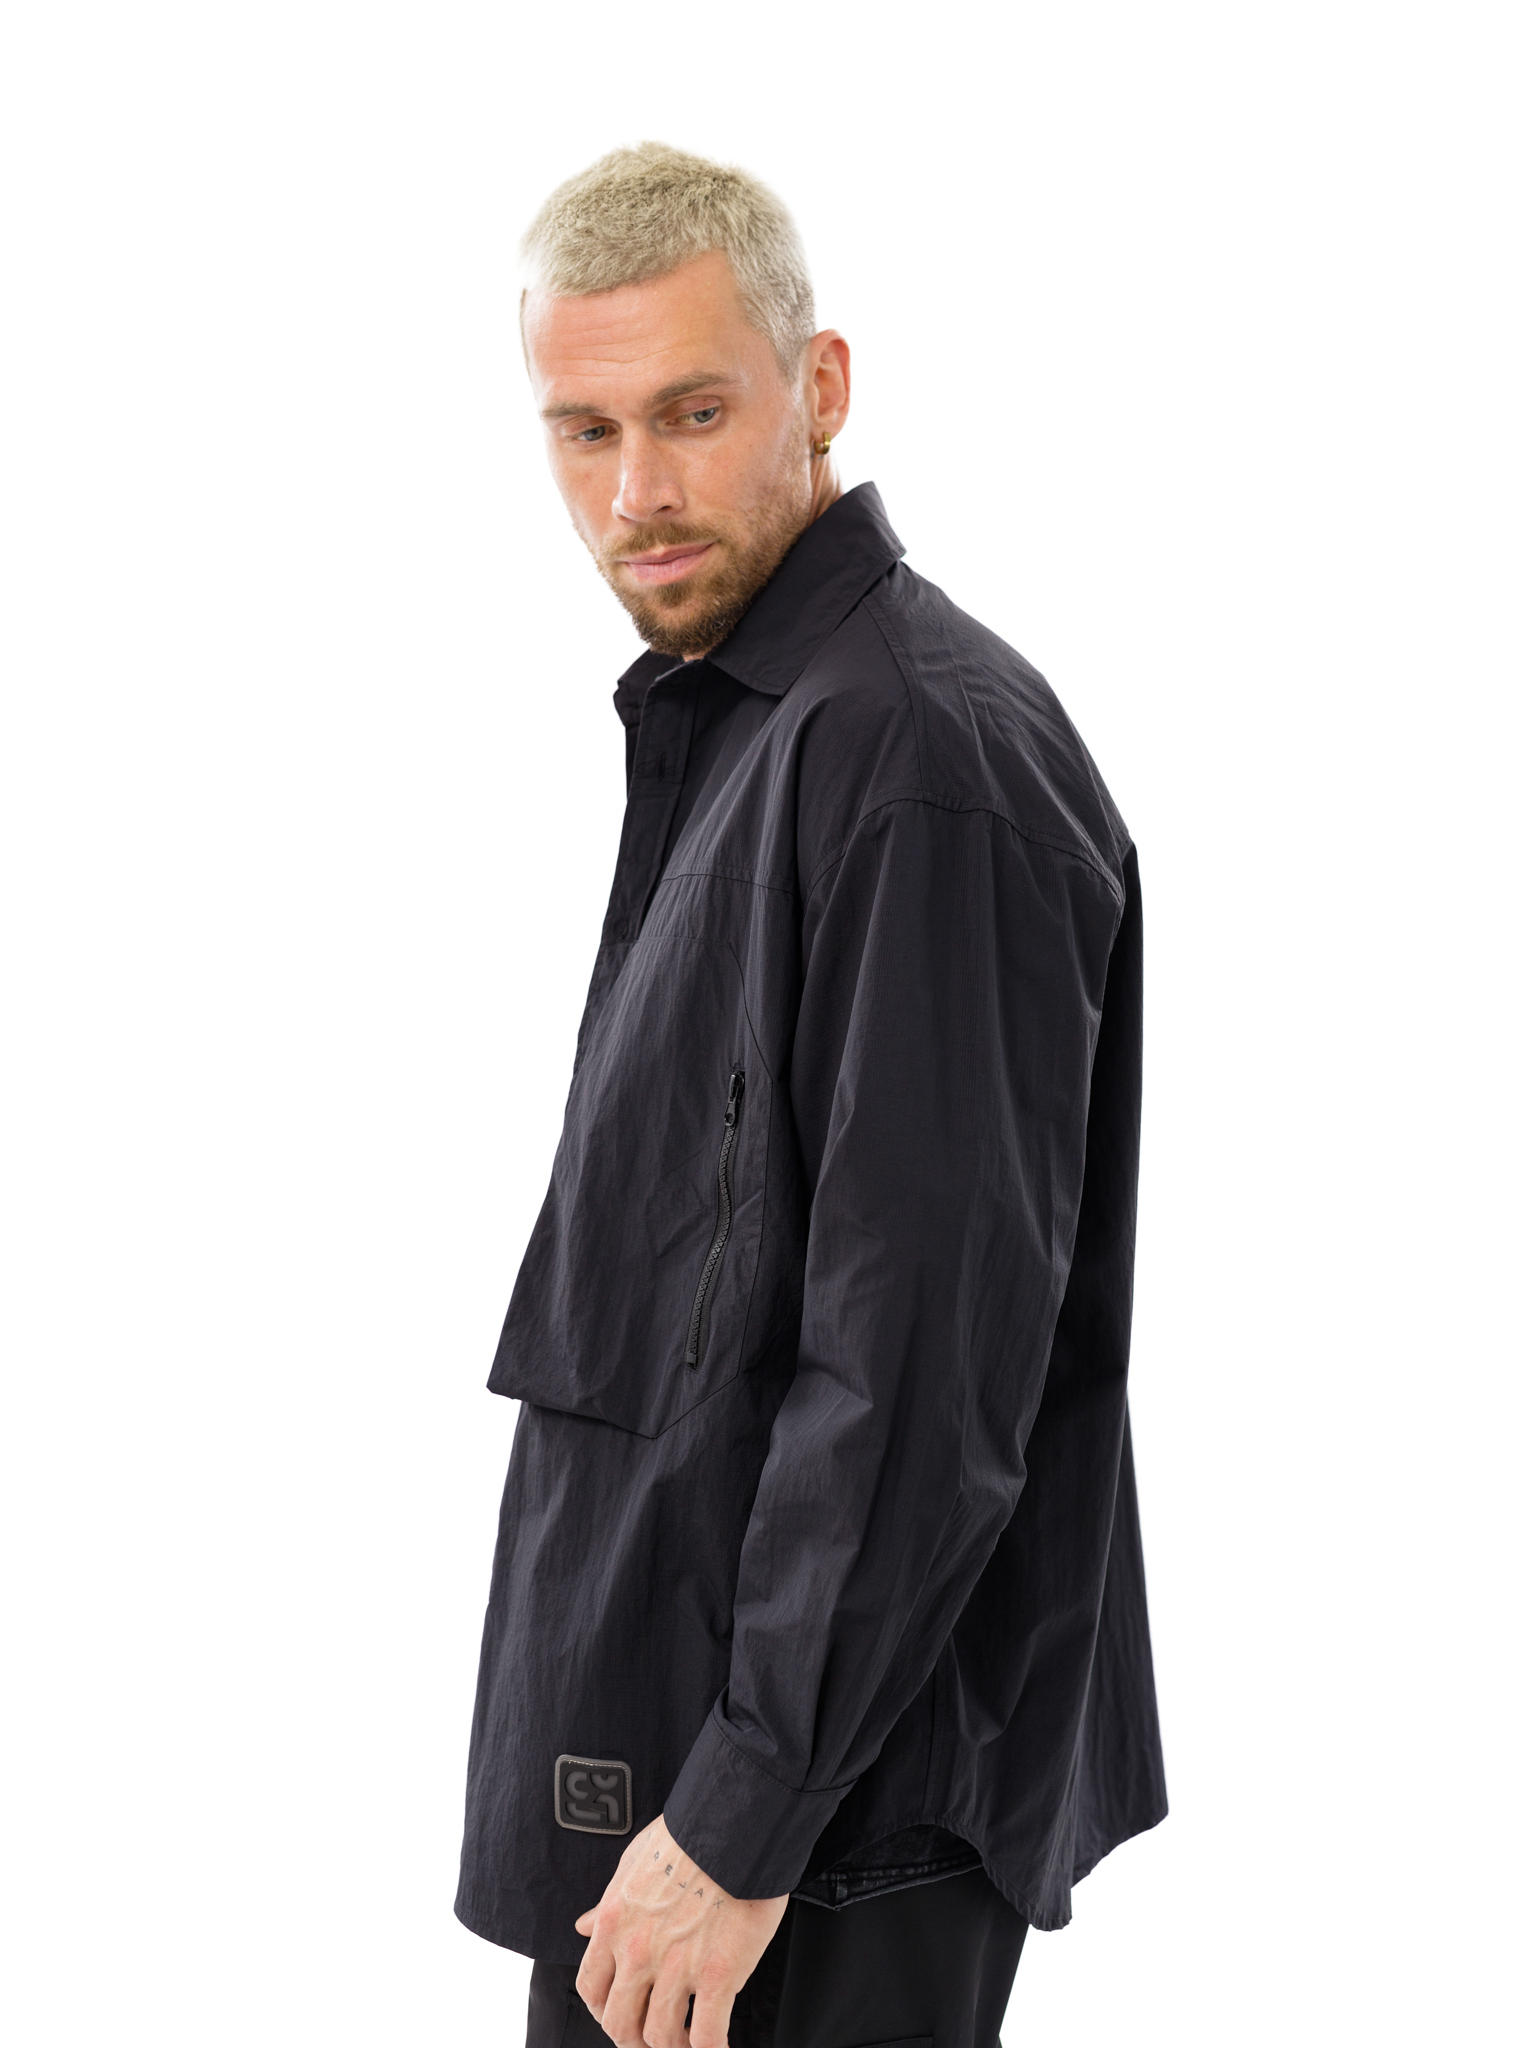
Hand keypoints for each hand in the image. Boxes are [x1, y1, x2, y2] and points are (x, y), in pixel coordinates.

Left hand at [573, 1815, 787, 2046]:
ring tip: (690, 2041)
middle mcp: (638, 1952)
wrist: (734, 1823)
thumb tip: (584, 1926)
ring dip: (675, 2045)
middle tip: (653, 2037)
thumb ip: (608, 1903)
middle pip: (620, 2024)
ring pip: (661, 2037)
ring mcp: (677, 1968)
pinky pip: (709, 2037)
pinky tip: (719, 2046)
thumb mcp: (633, 1862)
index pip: (591, 1988)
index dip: (604, 2010)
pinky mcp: (718, 1975)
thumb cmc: (688, 1835)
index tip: (619, 2013)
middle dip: (635, 2038)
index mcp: (614, 1924)